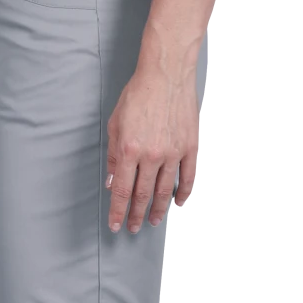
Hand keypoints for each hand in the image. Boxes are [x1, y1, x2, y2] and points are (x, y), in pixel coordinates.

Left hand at [105, 60, 198, 232]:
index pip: (122, 191)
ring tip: (153, 221)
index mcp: (130, 150)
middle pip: (143, 195)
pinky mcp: (189, 147)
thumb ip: (114, 155)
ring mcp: (172, 153)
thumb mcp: (116, 124)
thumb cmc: (139, 94)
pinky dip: (182, 193)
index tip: (116, 224)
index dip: (118, 211)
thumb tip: (113, 181)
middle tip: (134, 227)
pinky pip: (186, 177)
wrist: (166, 75)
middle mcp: (151, 155)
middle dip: (136, 215)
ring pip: (164, 190)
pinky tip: (177, 202)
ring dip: (158, 209)